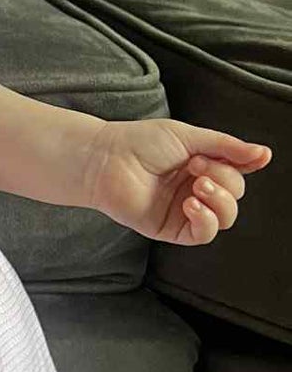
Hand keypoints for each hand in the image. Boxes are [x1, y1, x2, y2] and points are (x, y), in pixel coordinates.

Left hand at [81, 118, 272, 245]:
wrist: (106, 159)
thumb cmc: (141, 142)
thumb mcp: (190, 137)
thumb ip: (227, 148)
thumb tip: (265, 154)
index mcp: (203, 166)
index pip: (238, 172)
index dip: (244, 166)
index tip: (248, 157)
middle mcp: (197, 189)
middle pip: (235, 195)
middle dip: (223, 179)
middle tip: (196, 165)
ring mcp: (185, 210)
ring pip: (225, 218)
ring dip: (220, 200)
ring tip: (197, 185)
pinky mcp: (171, 228)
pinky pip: (203, 234)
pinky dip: (206, 220)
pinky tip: (191, 204)